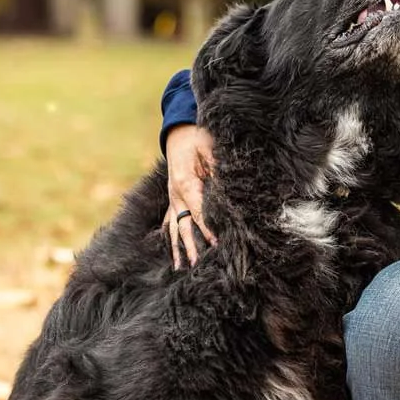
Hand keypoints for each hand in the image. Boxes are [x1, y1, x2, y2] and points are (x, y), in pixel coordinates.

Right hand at [164, 123, 217, 267]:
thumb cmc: (197, 139)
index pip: (198, 212)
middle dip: (190, 246)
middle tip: (196, 265)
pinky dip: (170, 237)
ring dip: (178, 247)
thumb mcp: (210, 148)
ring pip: (173, 228)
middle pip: (183, 226)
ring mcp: (172, 199)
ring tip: (180, 266)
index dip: (207, 228)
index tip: (216, 244)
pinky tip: (172, 251)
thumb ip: (218, 169)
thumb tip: (229, 188)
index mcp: (186, 184)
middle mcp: (175, 195)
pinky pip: (170, 221)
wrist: (178, 133)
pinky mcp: (172, 199)